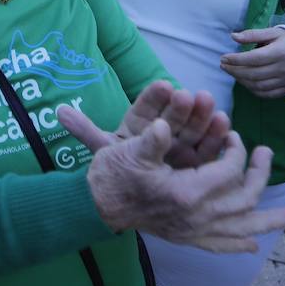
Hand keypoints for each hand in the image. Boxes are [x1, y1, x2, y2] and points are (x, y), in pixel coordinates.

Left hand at [60, 82, 229, 168]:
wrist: (128, 199)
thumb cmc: (112, 169)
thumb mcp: (100, 148)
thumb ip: (84, 130)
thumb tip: (58, 111)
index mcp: (137, 124)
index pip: (146, 107)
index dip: (154, 97)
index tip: (163, 86)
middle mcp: (160, 131)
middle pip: (173, 116)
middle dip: (183, 106)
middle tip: (192, 95)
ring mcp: (180, 144)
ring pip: (192, 129)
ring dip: (203, 117)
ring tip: (210, 104)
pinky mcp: (196, 160)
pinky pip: (206, 148)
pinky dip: (215, 137)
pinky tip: (225, 125)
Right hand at [84, 121, 284, 251]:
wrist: (96, 205)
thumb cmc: (113, 174)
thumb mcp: (130, 150)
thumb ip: (152, 138)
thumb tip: (167, 127)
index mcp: (185, 193)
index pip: (228, 171)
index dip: (235, 149)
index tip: (231, 133)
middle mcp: (194, 217)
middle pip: (243, 198)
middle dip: (260, 174)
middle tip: (265, 153)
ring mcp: (191, 232)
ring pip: (240, 229)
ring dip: (267, 222)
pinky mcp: (184, 239)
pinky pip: (218, 246)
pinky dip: (236, 245)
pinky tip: (251, 245)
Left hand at [221, 27, 284, 97]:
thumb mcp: (275, 33)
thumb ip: (253, 34)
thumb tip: (233, 36)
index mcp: (279, 52)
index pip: (252, 58)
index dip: (235, 59)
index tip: (223, 57)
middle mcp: (283, 69)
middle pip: (253, 73)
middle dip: (234, 70)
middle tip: (223, 65)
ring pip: (258, 85)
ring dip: (241, 80)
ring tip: (231, 72)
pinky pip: (267, 94)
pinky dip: (253, 90)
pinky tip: (245, 82)